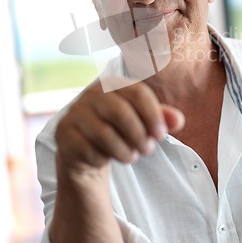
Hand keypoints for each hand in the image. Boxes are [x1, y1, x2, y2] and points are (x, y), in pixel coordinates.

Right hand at [55, 77, 184, 173]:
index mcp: (113, 84)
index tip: (162, 135)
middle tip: (148, 150)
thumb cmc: (121, 131)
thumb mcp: (143, 123)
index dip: (153, 114)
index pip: (137, 92)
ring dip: (123, 150)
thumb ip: (161, 119)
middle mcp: (91, 93)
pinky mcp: (63, 133)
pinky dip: (103, 158)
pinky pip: (87, 149)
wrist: (86, 149)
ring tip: (131, 157)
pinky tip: (107, 158)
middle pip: (119, 111)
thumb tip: (178, 120)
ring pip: (103, 133)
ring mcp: (75, 112)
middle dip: (138, 134)